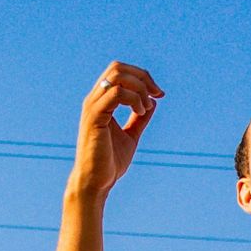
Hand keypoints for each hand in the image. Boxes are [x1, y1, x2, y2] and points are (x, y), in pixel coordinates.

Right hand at [68, 61, 163, 202]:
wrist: (96, 183)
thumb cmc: (109, 163)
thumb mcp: (131, 135)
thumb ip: (139, 119)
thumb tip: (153, 103)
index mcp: (101, 102)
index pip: (120, 72)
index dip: (142, 77)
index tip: (158, 95)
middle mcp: (94, 100)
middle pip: (117, 67)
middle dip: (142, 77)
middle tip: (156, 95)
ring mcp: (92, 107)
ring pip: (117, 76)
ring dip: (139, 88)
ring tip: (145, 108)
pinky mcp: (94, 117)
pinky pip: (116, 93)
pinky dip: (134, 98)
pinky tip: (140, 112)